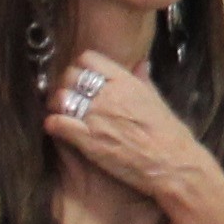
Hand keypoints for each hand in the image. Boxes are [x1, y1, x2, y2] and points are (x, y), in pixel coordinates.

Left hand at [43, 50, 223, 223]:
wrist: (171, 163)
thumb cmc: (169, 134)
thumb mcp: (157, 99)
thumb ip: (143, 80)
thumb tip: (141, 64)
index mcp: (125, 81)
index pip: (88, 59)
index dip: (80, 68)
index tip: (81, 80)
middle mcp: (108, 94)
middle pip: (70, 76)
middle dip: (65, 85)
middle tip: (67, 98)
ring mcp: (96, 116)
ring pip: (60, 98)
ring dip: (56, 105)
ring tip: (60, 113)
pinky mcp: (88, 140)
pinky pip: (57, 123)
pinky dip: (52, 124)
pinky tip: (55, 128)